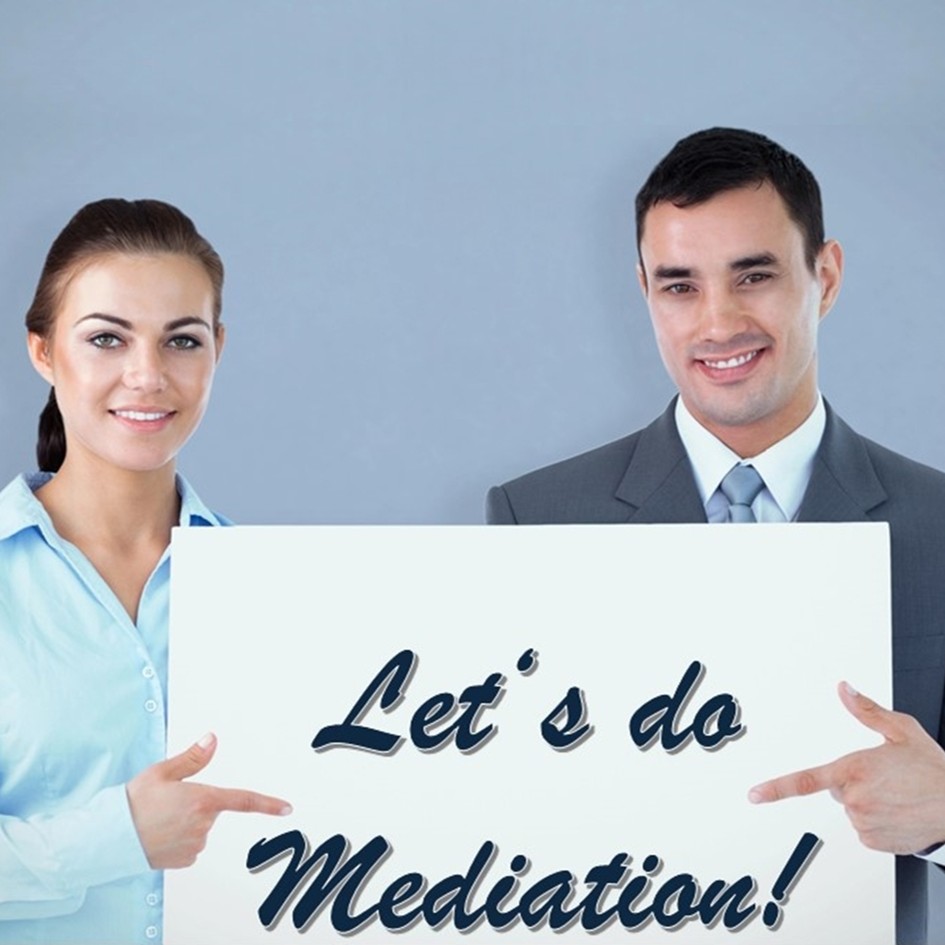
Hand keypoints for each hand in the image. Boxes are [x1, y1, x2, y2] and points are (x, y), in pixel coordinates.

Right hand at [126, 733, 291, 868]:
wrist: (109, 838)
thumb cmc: (134, 802)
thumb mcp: (162, 772)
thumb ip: (192, 758)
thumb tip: (213, 739)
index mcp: (203, 799)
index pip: (244, 800)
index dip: (268, 804)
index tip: (287, 808)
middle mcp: (203, 825)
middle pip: (211, 809)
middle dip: (195, 803)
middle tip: (166, 801)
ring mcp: (195, 845)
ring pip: (200, 827)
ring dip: (185, 821)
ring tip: (157, 819)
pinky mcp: (184, 860)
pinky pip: (190, 844)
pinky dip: (179, 838)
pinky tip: (159, 835)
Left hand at [748, 682, 944, 853]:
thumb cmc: (934, 770)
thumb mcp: (902, 730)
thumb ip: (867, 710)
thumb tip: (844, 689)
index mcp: (853, 770)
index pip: (805, 781)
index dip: (776, 788)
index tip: (754, 795)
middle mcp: (855, 799)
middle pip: (838, 789)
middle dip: (854, 782)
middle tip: (886, 779)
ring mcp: (864, 824)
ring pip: (853, 810)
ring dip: (869, 803)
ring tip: (898, 796)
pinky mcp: (874, 842)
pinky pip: (866, 829)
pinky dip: (879, 822)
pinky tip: (900, 813)